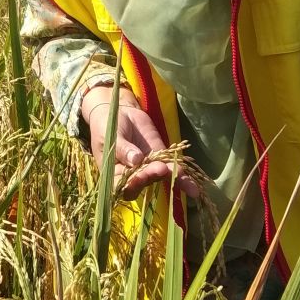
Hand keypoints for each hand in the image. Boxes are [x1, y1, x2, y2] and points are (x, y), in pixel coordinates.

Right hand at [82, 84, 200, 199]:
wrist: (119, 112)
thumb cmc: (107, 126)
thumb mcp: (111, 136)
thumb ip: (123, 149)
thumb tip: (136, 160)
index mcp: (115, 174)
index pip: (123, 186)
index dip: (132, 185)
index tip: (138, 176)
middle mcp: (132, 175)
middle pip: (143, 184)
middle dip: (152, 177)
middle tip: (159, 167)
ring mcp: (148, 168)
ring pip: (160, 178)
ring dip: (172, 179)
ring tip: (183, 179)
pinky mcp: (161, 158)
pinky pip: (172, 169)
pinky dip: (183, 177)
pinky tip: (193, 187)